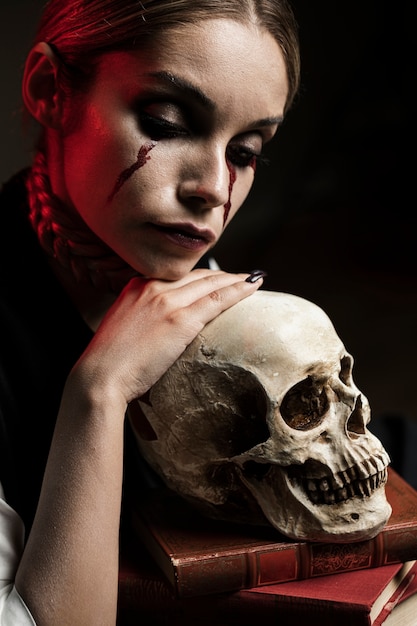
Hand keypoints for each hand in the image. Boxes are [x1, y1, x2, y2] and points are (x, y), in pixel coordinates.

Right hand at [71, 269, 263, 407]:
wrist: (100, 377)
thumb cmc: (111, 362)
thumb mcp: (125, 327)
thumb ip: (144, 318)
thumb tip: (161, 327)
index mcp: (137, 286)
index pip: (179, 276)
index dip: (202, 276)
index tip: (217, 278)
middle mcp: (152, 287)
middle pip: (197, 275)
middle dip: (222, 275)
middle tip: (243, 277)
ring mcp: (166, 301)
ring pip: (210, 283)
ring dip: (236, 279)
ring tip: (253, 279)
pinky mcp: (179, 319)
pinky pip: (216, 299)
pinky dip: (238, 290)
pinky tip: (253, 286)